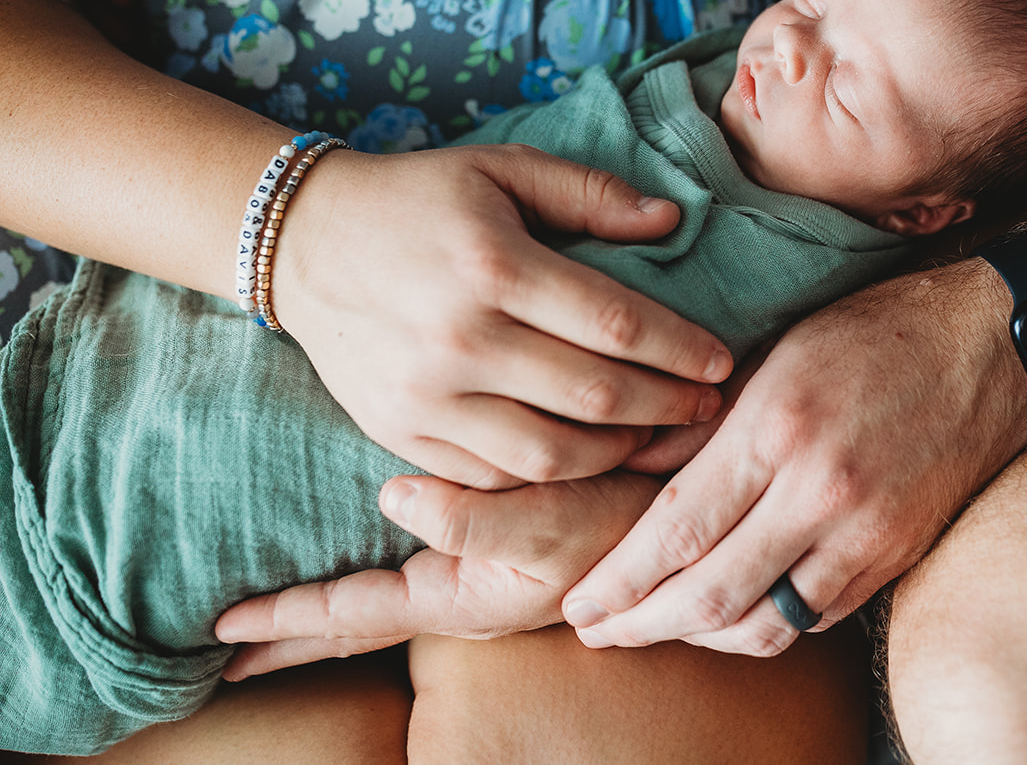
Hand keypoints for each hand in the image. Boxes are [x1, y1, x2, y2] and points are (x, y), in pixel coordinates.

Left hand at [215, 471, 660, 677]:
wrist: (689, 515)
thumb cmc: (623, 523)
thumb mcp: (551, 525)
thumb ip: (471, 518)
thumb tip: (389, 499)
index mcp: (460, 598)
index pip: (352, 616)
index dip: (285, 617)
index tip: (218, 627)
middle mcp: (460, 592)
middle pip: (355, 621)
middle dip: (293, 631)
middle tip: (225, 644)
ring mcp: (479, 571)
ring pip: (382, 595)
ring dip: (328, 608)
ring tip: (279, 609)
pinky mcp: (498, 542)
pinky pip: (413, 561)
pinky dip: (373, 566)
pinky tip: (369, 549)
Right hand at [272, 144, 732, 487]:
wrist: (304, 243)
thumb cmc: (419, 199)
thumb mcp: (502, 170)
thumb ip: (590, 194)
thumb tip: (671, 222)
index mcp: (494, 267)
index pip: (616, 324)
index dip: (681, 349)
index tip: (722, 361)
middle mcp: (460, 340)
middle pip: (594, 396)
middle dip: (668, 406)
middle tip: (708, 407)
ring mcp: (426, 398)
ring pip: (550, 454)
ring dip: (619, 452)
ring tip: (657, 435)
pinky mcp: (402, 435)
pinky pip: (496, 477)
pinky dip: (552, 476)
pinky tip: (588, 455)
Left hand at [553, 259, 1026, 655]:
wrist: (993, 347)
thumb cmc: (878, 332)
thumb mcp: (776, 349)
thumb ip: (702, 418)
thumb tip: (630, 465)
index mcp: (778, 427)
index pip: (677, 530)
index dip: (618, 580)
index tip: (578, 602)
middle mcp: (821, 491)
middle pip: (710, 596)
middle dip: (640, 625)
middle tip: (595, 632)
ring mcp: (865, 533)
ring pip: (764, 627)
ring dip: (698, 640)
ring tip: (654, 629)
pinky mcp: (895, 557)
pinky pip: (813, 618)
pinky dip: (761, 629)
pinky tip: (729, 617)